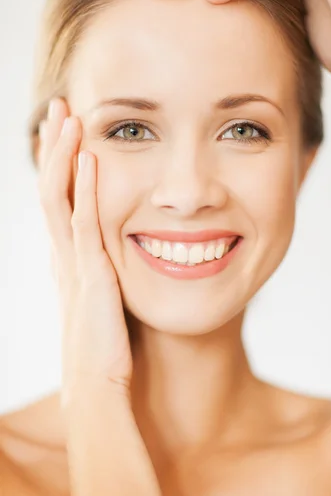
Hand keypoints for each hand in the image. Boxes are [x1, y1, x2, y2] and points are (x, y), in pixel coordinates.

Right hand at [38, 98, 132, 409]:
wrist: (97, 386)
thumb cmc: (103, 348)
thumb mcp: (99, 300)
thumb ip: (102, 273)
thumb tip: (112, 256)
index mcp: (67, 257)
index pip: (58, 199)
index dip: (57, 163)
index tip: (64, 131)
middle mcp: (63, 253)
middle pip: (52, 187)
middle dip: (54, 146)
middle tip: (60, 108)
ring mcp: (74, 262)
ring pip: (60, 196)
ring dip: (63, 154)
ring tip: (70, 116)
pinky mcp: (91, 274)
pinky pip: (86, 221)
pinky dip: (87, 187)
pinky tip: (91, 156)